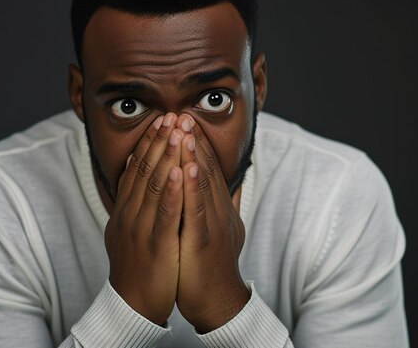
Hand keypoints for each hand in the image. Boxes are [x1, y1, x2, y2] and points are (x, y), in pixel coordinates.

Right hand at [105, 113, 184, 325]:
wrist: (133, 303)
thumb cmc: (138, 263)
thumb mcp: (130, 226)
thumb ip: (133, 197)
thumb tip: (135, 167)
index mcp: (127, 209)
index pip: (137, 168)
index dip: (149, 143)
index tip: (162, 120)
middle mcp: (130, 214)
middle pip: (144, 170)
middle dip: (159, 141)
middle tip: (171, 115)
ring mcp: (141, 228)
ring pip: (153, 186)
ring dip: (166, 156)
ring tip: (177, 132)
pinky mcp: (155, 245)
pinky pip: (164, 214)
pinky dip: (172, 191)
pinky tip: (180, 171)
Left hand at [175, 115, 249, 332]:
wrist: (219, 302)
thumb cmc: (215, 266)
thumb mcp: (225, 230)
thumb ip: (228, 204)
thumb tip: (235, 183)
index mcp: (218, 209)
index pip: (207, 170)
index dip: (197, 144)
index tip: (185, 122)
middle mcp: (218, 212)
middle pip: (205, 170)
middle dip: (193, 141)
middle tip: (182, 114)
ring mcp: (211, 225)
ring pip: (202, 184)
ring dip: (194, 155)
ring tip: (185, 130)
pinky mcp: (203, 241)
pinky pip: (196, 210)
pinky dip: (192, 187)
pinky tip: (188, 168)